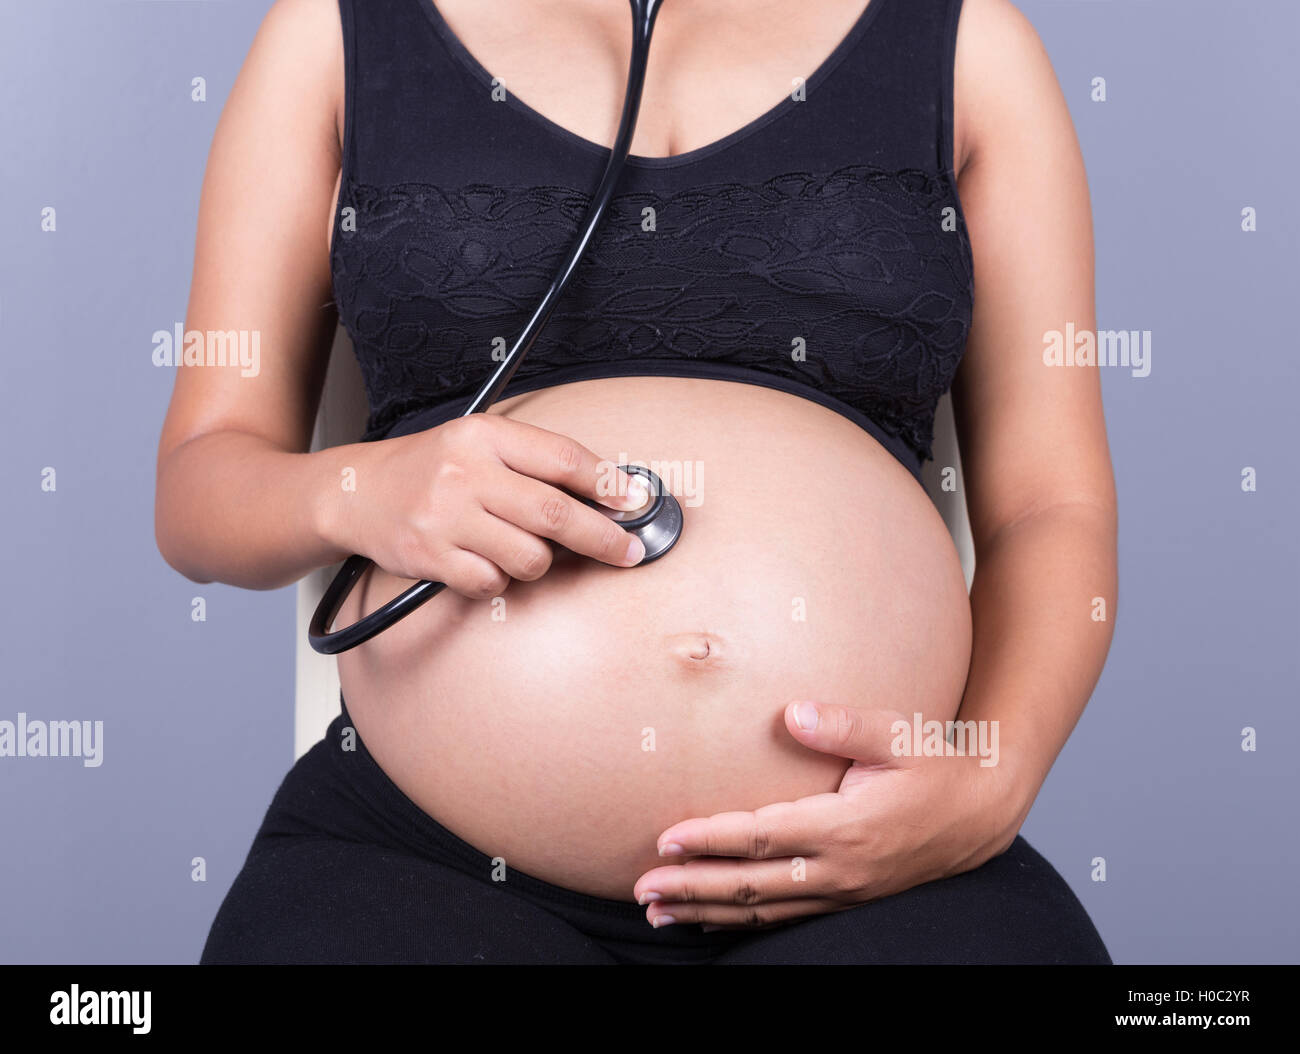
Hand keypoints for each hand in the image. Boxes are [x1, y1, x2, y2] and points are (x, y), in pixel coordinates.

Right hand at [322, 415, 651, 598]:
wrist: (357, 492)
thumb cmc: (430, 468)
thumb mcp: (480, 443)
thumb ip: (536, 462)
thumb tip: (609, 492)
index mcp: (484, 435)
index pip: (563, 458)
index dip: (608, 484)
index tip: (637, 501)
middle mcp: (465, 473)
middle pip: (555, 514)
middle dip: (603, 538)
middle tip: (628, 551)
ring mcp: (446, 517)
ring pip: (529, 557)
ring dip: (540, 562)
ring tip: (522, 548)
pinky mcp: (431, 557)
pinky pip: (492, 582)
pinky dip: (499, 579)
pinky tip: (484, 561)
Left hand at [632, 701, 1031, 929]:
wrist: (981, 808)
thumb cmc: (934, 764)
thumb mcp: (896, 734)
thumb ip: (842, 724)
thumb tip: (792, 712)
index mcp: (844, 827)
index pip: (761, 837)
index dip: (710, 840)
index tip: (666, 841)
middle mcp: (839, 868)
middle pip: (751, 885)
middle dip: (692, 888)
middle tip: (643, 890)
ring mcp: (844, 889)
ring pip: (764, 910)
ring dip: (708, 912)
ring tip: (659, 915)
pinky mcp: (847, 896)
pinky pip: (785, 916)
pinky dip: (743, 920)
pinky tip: (712, 918)